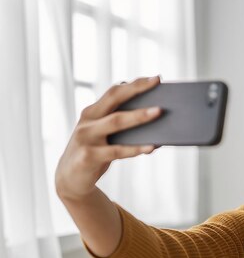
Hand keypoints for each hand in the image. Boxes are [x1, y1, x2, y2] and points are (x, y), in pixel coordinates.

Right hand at [55, 76, 161, 200]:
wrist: (70, 179)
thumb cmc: (94, 152)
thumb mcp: (102, 134)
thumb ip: (120, 122)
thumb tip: (154, 114)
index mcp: (92, 112)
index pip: (114, 92)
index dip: (135, 84)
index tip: (156, 78)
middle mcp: (87, 121)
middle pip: (114, 99)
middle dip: (137, 89)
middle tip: (157, 82)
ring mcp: (86, 138)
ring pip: (116, 122)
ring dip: (139, 116)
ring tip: (159, 111)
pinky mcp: (89, 156)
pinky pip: (117, 150)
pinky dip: (136, 148)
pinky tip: (152, 146)